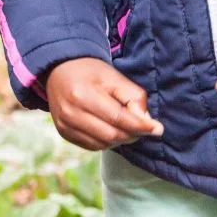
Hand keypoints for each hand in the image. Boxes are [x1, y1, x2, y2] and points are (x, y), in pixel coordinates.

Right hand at [45, 57, 163, 150]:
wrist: (58, 70)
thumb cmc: (90, 73)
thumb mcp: (114, 77)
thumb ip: (134, 98)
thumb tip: (147, 123)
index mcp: (82, 95)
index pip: (118, 119)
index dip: (141, 126)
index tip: (158, 129)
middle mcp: (70, 112)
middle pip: (112, 135)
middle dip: (132, 134)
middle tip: (141, 127)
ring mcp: (64, 124)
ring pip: (103, 144)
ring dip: (120, 139)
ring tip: (124, 126)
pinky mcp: (63, 132)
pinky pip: (92, 146)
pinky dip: (106, 141)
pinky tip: (109, 129)